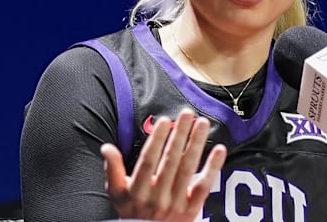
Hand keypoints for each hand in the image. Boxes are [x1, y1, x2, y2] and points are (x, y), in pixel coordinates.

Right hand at [101, 108, 226, 220]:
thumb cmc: (133, 213)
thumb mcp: (117, 194)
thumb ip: (112, 169)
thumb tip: (107, 147)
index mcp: (137, 191)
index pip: (148, 161)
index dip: (156, 140)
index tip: (164, 121)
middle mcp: (157, 196)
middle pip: (171, 160)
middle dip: (179, 135)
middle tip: (187, 114)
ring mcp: (176, 203)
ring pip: (188, 169)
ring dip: (196, 144)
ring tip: (202, 123)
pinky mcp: (192, 208)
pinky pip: (204, 185)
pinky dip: (213, 167)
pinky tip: (220, 150)